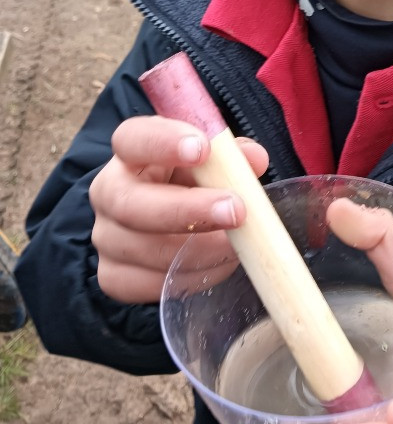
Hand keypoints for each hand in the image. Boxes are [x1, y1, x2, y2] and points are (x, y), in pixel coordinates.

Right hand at [89, 115, 268, 302]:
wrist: (170, 215)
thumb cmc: (193, 177)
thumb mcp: (211, 158)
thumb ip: (231, 155)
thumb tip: (254, 159)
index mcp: (130, 151)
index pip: (132, 139)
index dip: (164, 143)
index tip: (203, 148)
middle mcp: (109, 192)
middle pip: (131, 204)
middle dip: (187, 210)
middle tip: (235, 211)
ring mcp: (107, 237)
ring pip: (145, 250)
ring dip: (200, 249)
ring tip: (238, 245)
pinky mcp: (114, 276)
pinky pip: (151, 284)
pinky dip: (192, 276)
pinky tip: (220, 264)